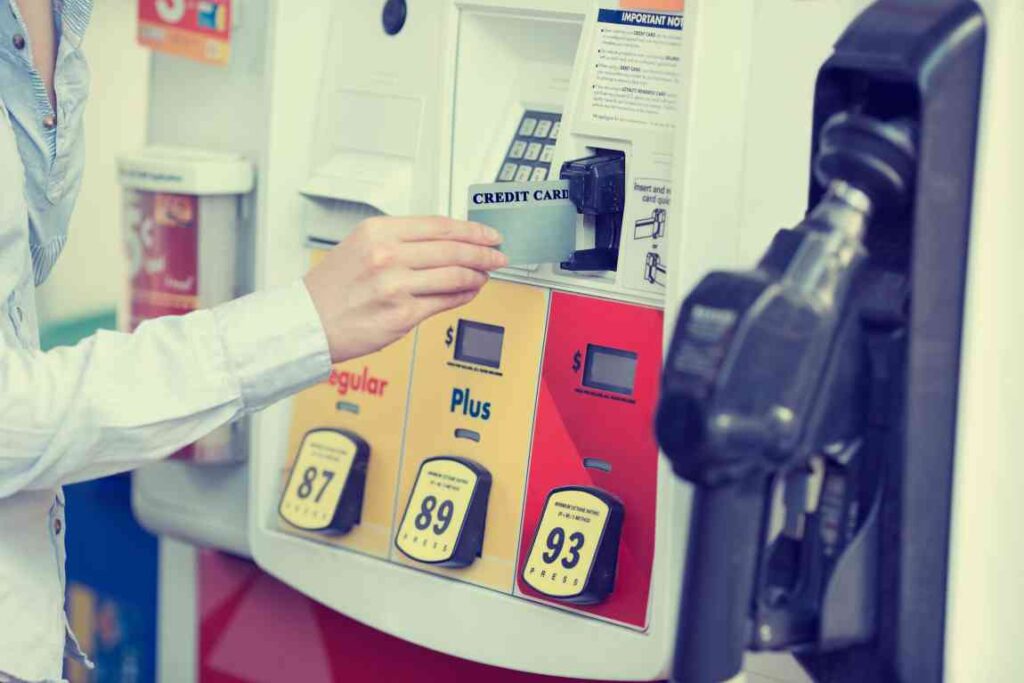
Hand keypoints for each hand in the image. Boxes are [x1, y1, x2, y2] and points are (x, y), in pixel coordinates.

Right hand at [304, 216, 506, 362]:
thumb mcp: (361, 245)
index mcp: (378, 232)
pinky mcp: (402, 316)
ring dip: (478, 275)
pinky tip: (470, 291)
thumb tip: (446, 240)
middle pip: (452, 249)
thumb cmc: (332, 288)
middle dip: (483, 252)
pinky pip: (445, 302)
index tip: (488, 234)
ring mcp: (395, 286)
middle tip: (498, 254)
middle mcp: (387, 256)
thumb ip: (401, 240)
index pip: (439, 226)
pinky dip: (464, 295)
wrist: (306, 322)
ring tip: (486, 274)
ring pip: (454, 275)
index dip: (471, 230)